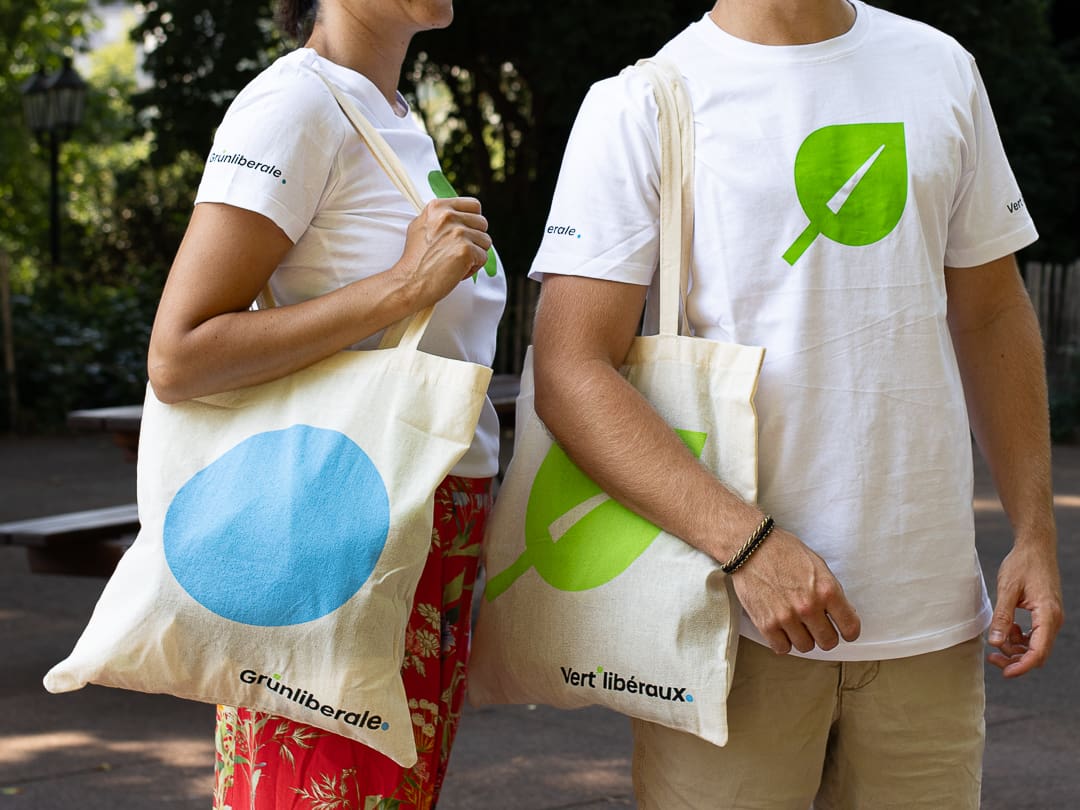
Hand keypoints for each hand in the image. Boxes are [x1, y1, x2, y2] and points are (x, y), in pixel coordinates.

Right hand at [394, 197, 491, 307]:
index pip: (474, 205)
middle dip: (474, 239)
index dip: (473, 221)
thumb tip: (459, 214)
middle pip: (482, 223)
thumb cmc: (415, 260)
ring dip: (475, 254)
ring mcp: (458, 232)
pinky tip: (456, 271)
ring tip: (455, 262)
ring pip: (485, 241)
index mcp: (438, 207)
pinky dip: (473, 268)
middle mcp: (448, 216)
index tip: (463, 234)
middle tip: (456, 252)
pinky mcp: (466, 250)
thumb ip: (439, 217)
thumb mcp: (420, 226)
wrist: (410, 283)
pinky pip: (484, 257)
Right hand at [730, 527, 860, 653]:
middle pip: (828, 642)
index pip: (850, 628)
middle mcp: (809, 606)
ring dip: (803, 638)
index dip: (848, 631)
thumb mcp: (817, 565)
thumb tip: (841, 614)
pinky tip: (781, 629)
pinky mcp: (766, 624)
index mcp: (827, 590)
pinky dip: (782, 641)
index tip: (843, 631)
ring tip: (796, 624)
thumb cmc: (783, 551)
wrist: (750, 547)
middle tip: (817, 627)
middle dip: (825, 636)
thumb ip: (830, 591)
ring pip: (806, 647)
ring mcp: (787, 617)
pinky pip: (782, 648)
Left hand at [987, 539, 1063, 676]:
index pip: (1038, 652)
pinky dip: (1020, 637)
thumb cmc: (1022, 564)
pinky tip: (1007, 628)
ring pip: (1035, 645)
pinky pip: (1034, 635)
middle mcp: (1053, 619)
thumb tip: (996, 643)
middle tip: (991, 658)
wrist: (1036, 546)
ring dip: (1016, 649)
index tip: (1004, 673)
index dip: (1022, 666)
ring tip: (996, 641)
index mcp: (1047, 615)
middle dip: (1015, 660)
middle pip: (1037, 653)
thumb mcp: (1007, 590)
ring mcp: (1050, 617)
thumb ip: (1002, 617)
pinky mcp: (1045, 614)